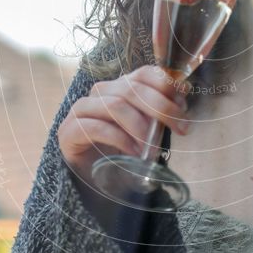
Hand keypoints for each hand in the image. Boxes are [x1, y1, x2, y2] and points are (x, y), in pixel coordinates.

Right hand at [58, 65, 190, 184]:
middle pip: (132, 89)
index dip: (166, 86)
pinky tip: (134, 153)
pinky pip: (95, 127)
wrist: (93, 180)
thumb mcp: (148, 128)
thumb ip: (161, 110)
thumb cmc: (124, 150)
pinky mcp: (69, 131)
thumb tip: (184, 90)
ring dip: (140, 127)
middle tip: (181, 128)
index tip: (183, 106)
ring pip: (115, 106)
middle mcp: (100, 92)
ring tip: (154, 148)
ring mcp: (82, 109)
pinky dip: (120, 140)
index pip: (144, 73)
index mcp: (121, 86)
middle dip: (162, 108)